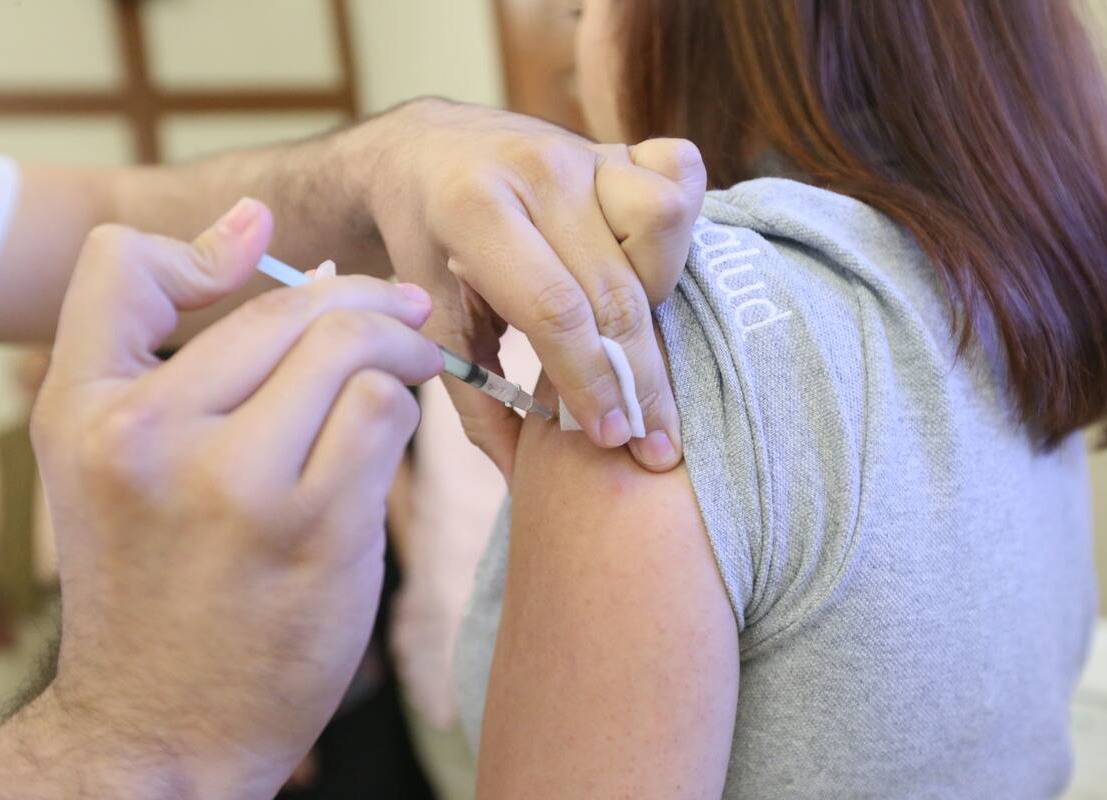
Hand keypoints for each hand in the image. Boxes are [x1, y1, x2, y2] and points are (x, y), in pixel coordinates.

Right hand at [30, 199, 441, 795]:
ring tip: (410, 363)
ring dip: (398, 347)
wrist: (161, 728)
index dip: (207, 241)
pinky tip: (398, 425)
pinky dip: (403, 404)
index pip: (121, 262)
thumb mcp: (108, 465)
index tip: (267, 247)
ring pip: (347, 347)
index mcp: (85, 412)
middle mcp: (148, 434)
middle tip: (399, 311)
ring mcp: (235, 480)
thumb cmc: (152, 585)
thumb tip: (258, 227)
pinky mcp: (315, 525)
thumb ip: (161, 349)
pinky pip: (383, 409)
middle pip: (283, 306)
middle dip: (360, 298)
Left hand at [334, 99, 705, 477]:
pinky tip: (648, 271)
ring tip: (630, 332)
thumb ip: (475, 395)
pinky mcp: (615, 146)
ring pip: (660, 224)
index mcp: (472, 211)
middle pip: (613, 289)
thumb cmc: (427, 247)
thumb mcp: (431, 320)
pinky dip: (675, 230)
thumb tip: (524, 474)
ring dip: (657, 294)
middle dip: (638, 376)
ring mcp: (581, 151)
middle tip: (653, 439)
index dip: (590, 381)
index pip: (554, 310)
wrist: (427, 153)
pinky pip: (679, 176)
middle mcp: (535, 171)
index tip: (611, 438)